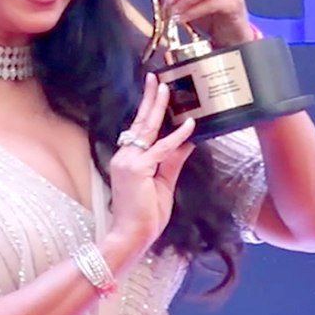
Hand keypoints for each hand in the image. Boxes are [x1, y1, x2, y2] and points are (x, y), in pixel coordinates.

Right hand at [105, 74, 196, 248]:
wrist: (132, 235)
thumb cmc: (146, 215)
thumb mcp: (164, 183)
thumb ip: (173, 160)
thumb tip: (187, 140)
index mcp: (129, 159)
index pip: (139, 130)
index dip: (148, 110)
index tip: (155, 91)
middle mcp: (125, 156)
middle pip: (140, 122)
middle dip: (150, 98)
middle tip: (157, 78)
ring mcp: (129, 161)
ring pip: (147, 129)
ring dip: (158, 107)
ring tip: (166, 87)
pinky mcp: (138, 169)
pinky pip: (161, 149)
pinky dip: (176, 136)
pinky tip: (189, 125)